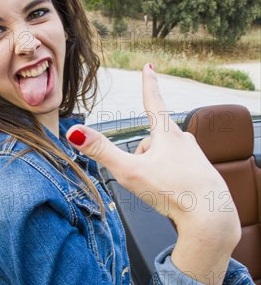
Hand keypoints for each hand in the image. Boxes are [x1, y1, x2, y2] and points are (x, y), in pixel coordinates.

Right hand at [66, 64, 240, 284]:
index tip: (149, 68)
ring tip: (161, 190)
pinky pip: (177, 170)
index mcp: (166, 133)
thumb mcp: (130, 171)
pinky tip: (173, 193)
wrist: (209, 217)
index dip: (148, 83)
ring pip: (163, 156)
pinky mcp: (202, 172)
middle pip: (152, 141)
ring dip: (155, 168)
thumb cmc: (172, 191)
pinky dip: (170, 179)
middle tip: (147, 180)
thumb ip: (102, 151)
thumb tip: (75, 132)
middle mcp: (184, 139)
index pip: (153, 101)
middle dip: (142, 156)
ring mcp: (195, 155)